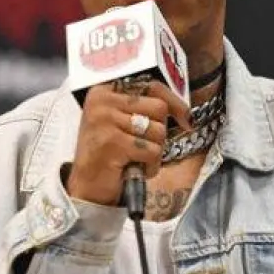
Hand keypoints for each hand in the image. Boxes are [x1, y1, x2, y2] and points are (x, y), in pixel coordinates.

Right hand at [66, 80, 192, 205]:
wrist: (87, 188)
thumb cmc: (108, 155)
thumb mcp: (121, 122)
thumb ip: (144, 108)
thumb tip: (186, 112)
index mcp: (104, 91)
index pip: (151, 86)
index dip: (174, 102)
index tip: (186, 118)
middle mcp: (102, 101)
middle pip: (159, 108)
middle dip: (159, 132)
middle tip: (143, 146)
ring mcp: (105, 120)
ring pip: (158, 131)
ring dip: (154, 151)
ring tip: (135, 159)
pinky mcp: (112, 142)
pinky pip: (152, 151)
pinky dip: (150, 165)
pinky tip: (133, 169)